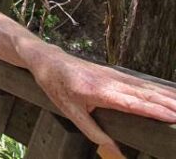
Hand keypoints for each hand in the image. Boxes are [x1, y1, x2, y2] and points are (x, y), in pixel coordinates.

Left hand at [30, 47, 175, 157]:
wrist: (48, 60)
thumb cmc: (56, 86)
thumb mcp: (69, 111)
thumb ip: (92, 130)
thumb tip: (113, 150)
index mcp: (99, 91)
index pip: (133, 103)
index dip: (155, 110)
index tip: (173, 117)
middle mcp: (111, 81)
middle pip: (146, 93)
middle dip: (169, 104)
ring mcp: (114, 75)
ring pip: (146, 86)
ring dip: (167, 95)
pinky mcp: (114, 73)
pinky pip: (140, 82)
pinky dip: (158, 88)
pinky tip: (169, 93)